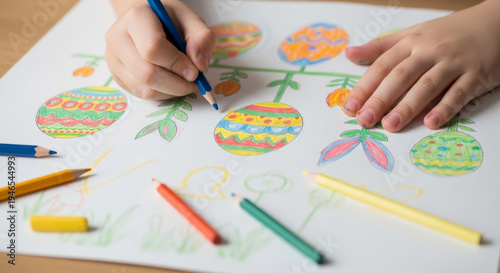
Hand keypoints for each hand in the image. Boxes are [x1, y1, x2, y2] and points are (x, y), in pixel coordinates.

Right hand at [105, 0, 215, 99]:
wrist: (150, 23)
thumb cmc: (171, 21)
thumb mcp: (191, 21)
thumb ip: (202, 39)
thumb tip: (199, 65)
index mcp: (136, 18)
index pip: (152, 48)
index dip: (176, 64)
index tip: (194, 70)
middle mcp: (118, 38)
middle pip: (147, 73)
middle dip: (176, 84)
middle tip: (193, 82)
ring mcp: (113, 60)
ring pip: (145, 88)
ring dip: (171, 91)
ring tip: (184, 81)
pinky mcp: (117, 77)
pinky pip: (142, 94)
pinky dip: (163, 94)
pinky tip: (171, 83)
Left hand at [343, 0, 499, 131]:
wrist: (495, 22)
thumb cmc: (447, 33)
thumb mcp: (412, 34)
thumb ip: (379, 47)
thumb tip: (349, 54)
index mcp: (411, 42)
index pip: (382, 66)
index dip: (365, 87)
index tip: (350, 107)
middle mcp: (430, 51)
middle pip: (401, 76)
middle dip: (381, 99)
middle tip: (365, 120)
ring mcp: (454, 62)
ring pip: (427, 85)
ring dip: (408, 107)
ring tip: (391, 125)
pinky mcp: (475, 74)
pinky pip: (459, 93)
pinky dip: (445, 108)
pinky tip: (431, 123)